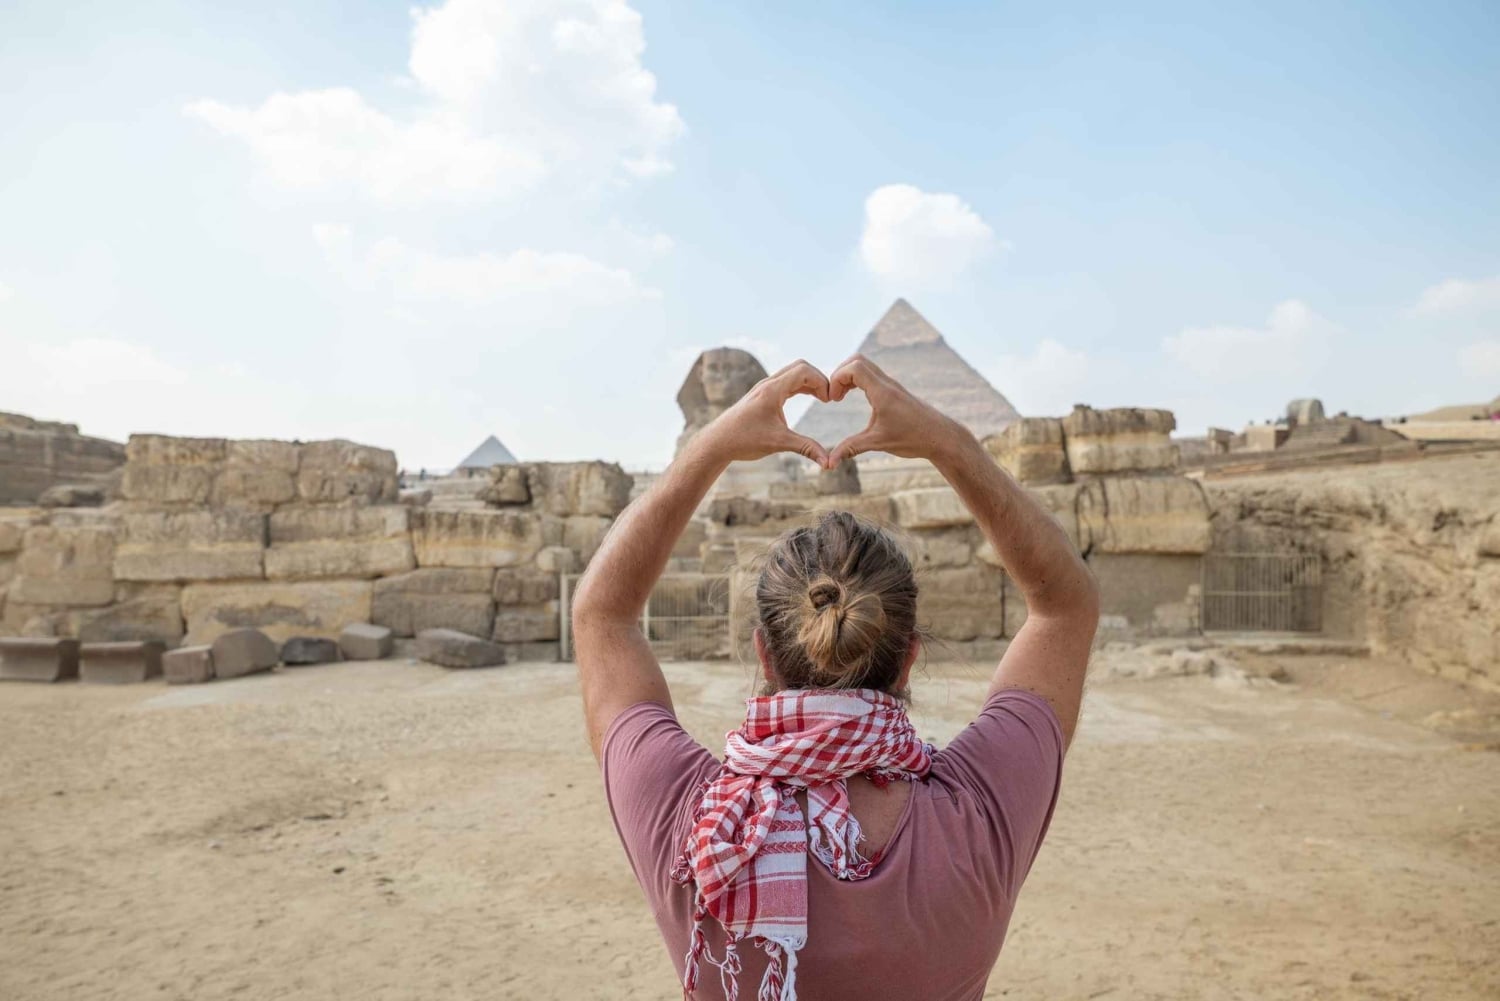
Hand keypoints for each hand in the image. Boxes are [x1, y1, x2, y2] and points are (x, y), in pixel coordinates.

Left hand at [698, 360, 832, 465]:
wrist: (717, 442)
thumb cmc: (744, 440)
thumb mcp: (779, 443)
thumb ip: (806, 449)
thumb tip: (828, 463)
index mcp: (772, 390)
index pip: (804, 370)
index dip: (822, 381)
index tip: (830, 400)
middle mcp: (768, 384)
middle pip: (800, 367)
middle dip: (818, 379)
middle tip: (829, 397)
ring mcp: (764, 388)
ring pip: (792, 374)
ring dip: (810, 382)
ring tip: (824, 398)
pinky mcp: (762, 396)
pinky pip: (786, 383)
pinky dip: (800, 387)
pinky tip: (809, 398)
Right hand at [825, 354, 963, 465]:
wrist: (941, 437)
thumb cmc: (913, 439)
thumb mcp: (878, 443)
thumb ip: (851, 448)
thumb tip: (829, 463)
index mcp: (882, 393)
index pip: (854, 368)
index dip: (837, 379)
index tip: (832, 400)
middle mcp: (887, 384)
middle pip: (857, 360)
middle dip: (839, 374)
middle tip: (834, 396)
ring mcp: (892, 385)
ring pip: (865, 365)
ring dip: (848, 376)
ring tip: (840, 397)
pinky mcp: (895, 390)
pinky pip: (872, 375)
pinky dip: (858, 380)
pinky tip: (854, 397)